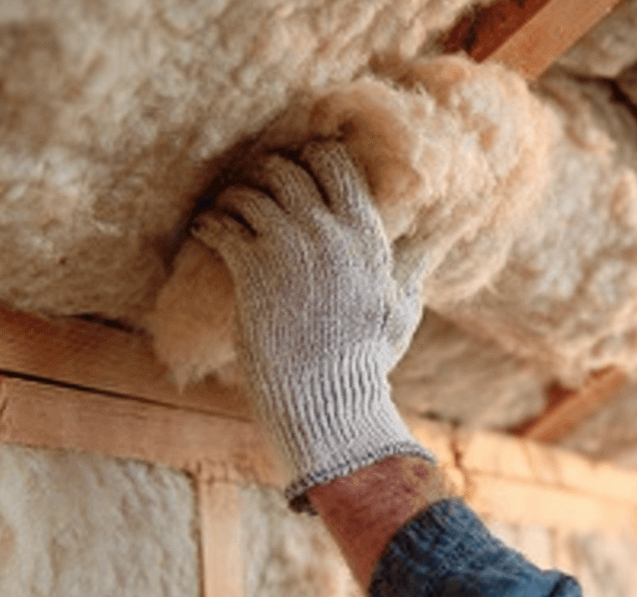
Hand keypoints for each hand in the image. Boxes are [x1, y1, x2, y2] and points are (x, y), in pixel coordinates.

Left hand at [192, 141, 433, 510]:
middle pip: (289, 168)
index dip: (311, 157)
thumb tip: (431, 250)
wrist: (328, 400)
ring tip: (225, 208)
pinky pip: (222, 223)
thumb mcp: (401, 312)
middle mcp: (330, 230)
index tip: (297, 166)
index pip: (337, 164)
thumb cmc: (366, 364)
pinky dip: (210, 223)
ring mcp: (289, 245)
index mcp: (367, 236)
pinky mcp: (252, 267)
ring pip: (251, 190)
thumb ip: (412, 272)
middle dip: (267, 172)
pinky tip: (205, 230)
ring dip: (234, 196)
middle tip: (254, 185)